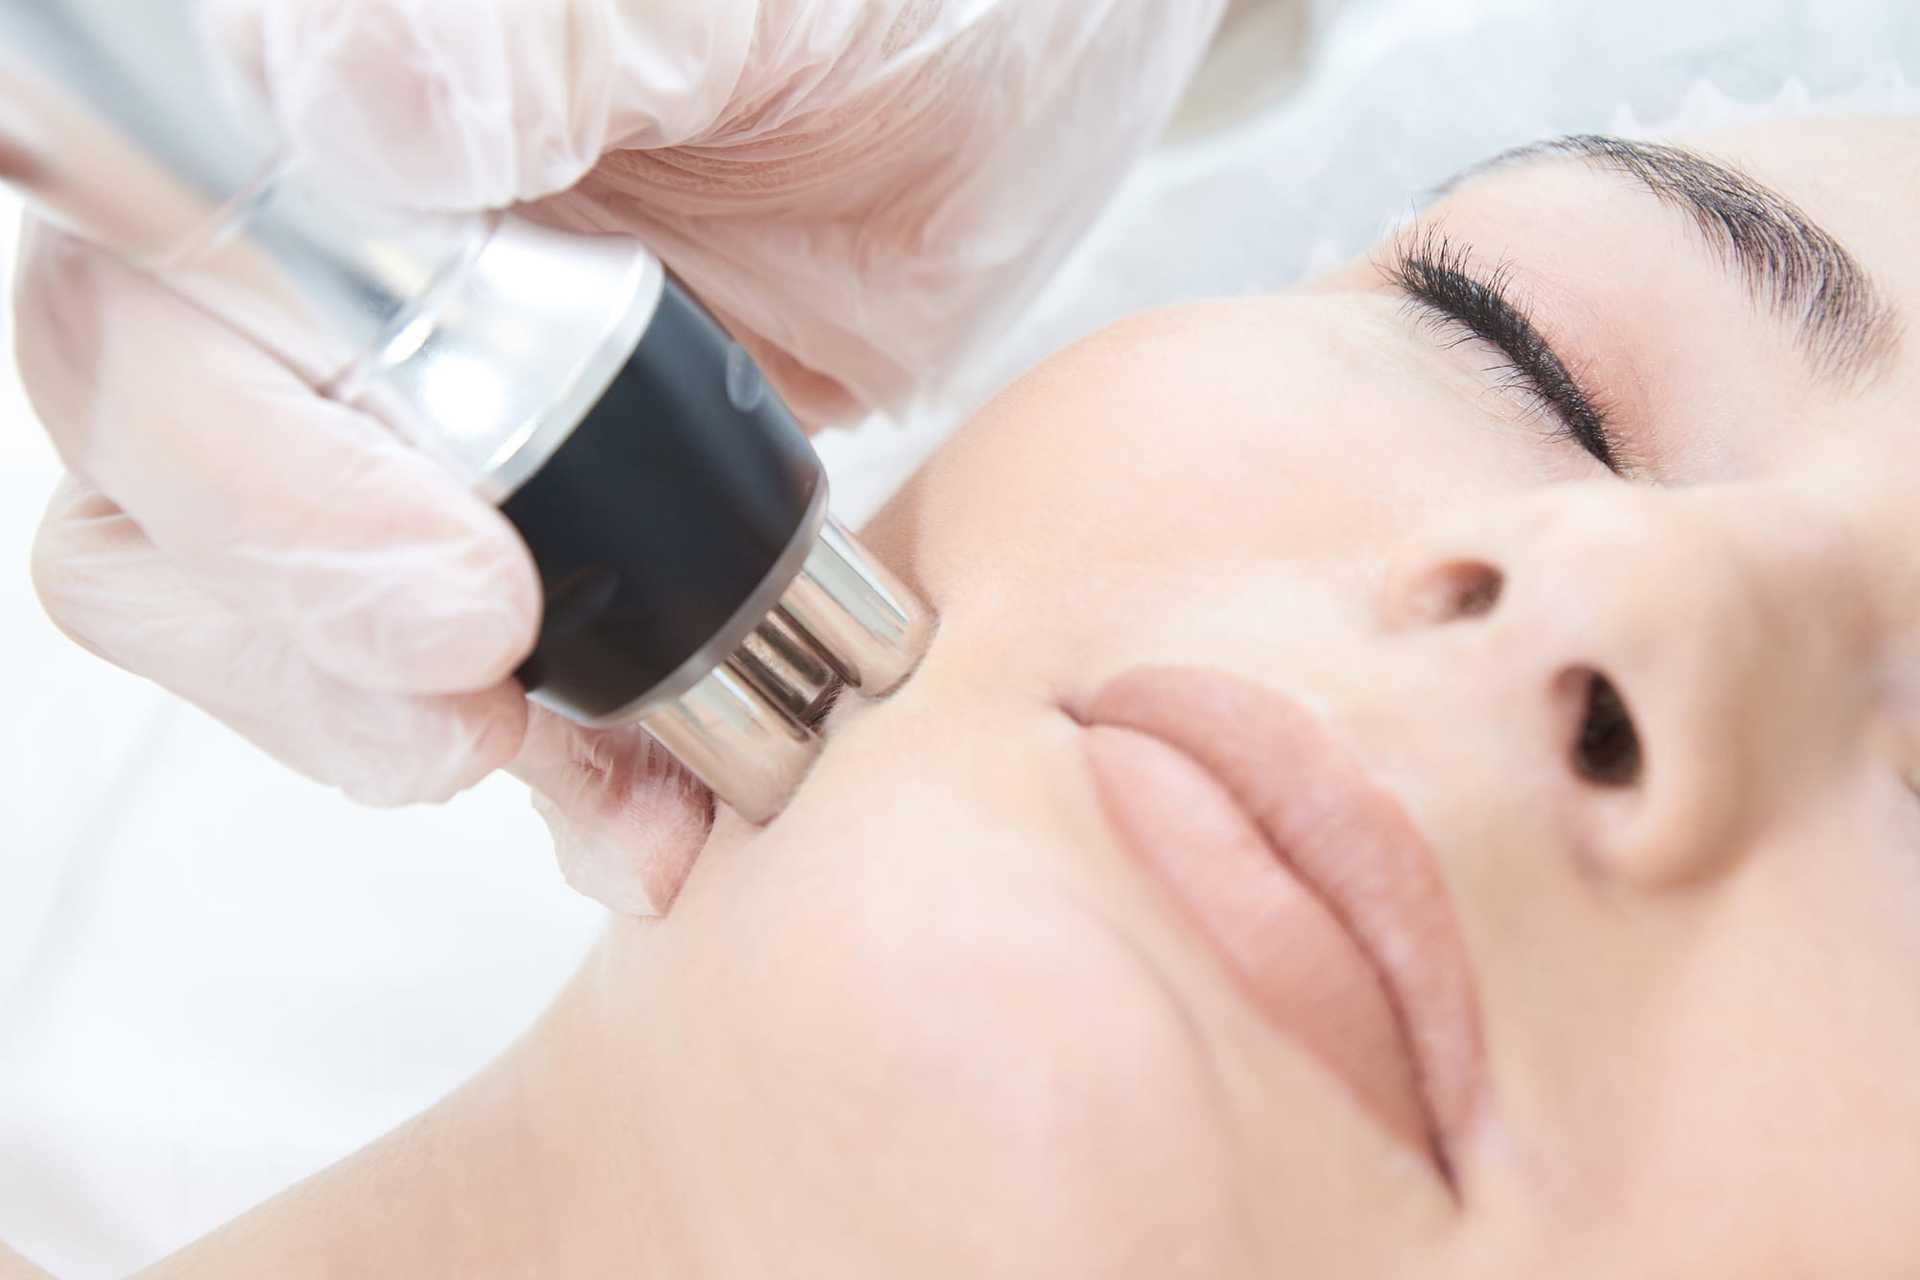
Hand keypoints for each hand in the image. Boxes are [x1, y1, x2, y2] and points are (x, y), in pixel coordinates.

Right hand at [16, 0, 1227, 912]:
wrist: (1011, 100)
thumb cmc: (912, 7)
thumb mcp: (764, 0)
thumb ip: (558, 34)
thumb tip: (350, 98)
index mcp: (332, 80)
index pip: (151, 273)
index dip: (240, 452)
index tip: (457, 572)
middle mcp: (325, 245)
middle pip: (150, 457)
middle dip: (309, 612)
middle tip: (497, 671)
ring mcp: (407, 395)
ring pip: (245, 593)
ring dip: (388, 716)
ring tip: (586, 760)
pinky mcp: (525, 511)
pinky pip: (437, 671)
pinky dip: (534, 760)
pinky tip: (643, 790)